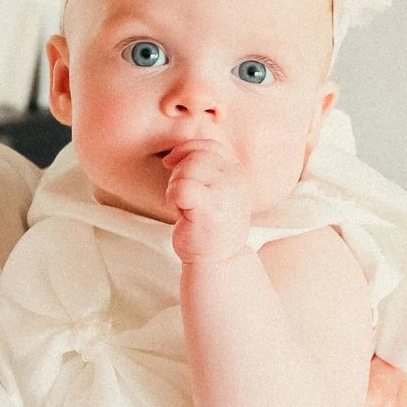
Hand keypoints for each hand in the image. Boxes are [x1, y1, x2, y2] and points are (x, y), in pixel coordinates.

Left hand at [163, 134, 252, 263]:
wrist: (218, 260)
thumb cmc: (209, 225)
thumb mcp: (213, 190)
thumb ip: (203, 168)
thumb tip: (173, 154)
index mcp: (237, 172)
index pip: (209, 146)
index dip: (185, 150)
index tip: (170, 164)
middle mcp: (235, 179)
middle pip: (195, 157)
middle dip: (178, 173)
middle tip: (180, 197)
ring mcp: (225, 193)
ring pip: (187, 170)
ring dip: (175, 187)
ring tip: (184, 206)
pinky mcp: (210, 209)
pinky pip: (182, 188)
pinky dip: (173, 197)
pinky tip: (179, 211)